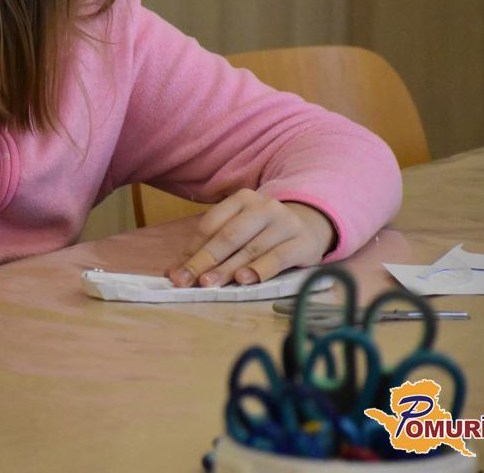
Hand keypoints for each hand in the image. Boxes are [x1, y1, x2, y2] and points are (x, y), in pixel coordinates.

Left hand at [166, 189, 335, 286]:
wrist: (310, 225)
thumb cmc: (263, 232)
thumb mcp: (238, 230)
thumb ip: (209, 247)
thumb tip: (174, 272)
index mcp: (242, 199)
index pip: (211, 224)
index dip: (193, 249)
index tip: (178, 271)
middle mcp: (264, 207)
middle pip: (229, 236)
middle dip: (206, 260)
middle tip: (188, 281)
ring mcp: (286, 223)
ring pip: (251, 248)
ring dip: (228, 269)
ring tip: (209, 284)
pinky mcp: (303, 243)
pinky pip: (279, 257)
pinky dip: (260, 269)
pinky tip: (245, 280)